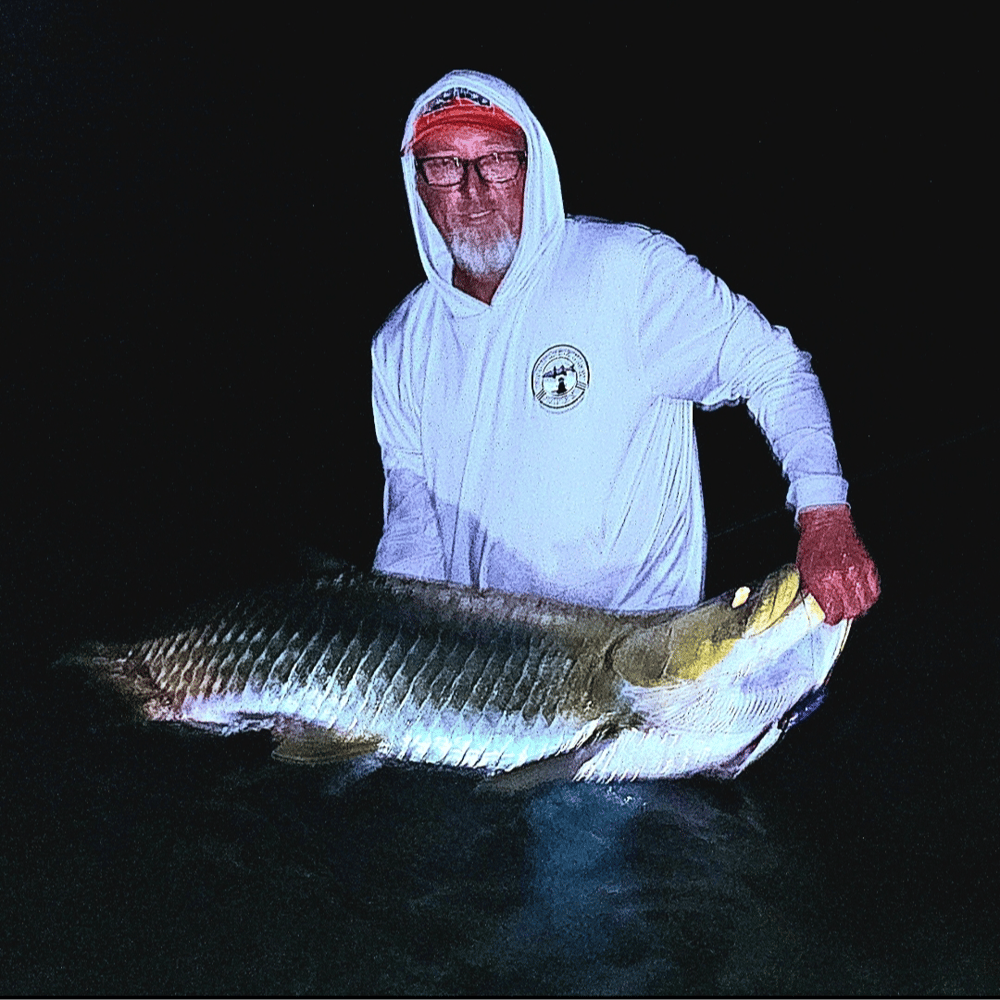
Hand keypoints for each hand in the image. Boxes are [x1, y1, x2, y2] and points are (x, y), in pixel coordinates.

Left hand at [796, 505, 879, 624]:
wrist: (826, 524)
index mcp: (821, 578)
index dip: (831, 618)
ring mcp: (856, 571)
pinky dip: (870, 595)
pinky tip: (863, 595)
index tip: (829, 618)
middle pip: (850, 609)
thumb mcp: (803, 569)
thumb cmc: (812, 545)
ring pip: (865, 602)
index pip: (831, 610)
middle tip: (840, 613)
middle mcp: (841, 576)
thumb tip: (814, 606)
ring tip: (852, 606)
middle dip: (845, 614)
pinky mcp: (867, 565)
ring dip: (859, 607)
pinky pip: (874, 588)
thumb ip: (810, 590)